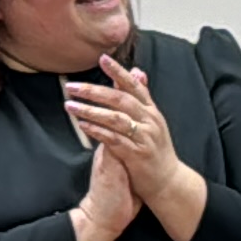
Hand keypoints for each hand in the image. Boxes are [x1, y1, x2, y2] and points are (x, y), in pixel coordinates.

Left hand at [64, 56, 207, 240]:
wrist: (169, 182)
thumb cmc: (156, 151)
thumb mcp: (152, 121)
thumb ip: (142, 98)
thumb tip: (137, 72)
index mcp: (152, 111)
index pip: (134, 86)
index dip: (119, 71)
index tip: (102, 58)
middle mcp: (150, 121)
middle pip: (121, 99)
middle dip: (95, 91)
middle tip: (73, 86)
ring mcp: (144, 137)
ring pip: (116, 118)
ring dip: (91, 111)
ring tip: (71, 106)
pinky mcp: (137, 154)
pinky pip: (114, 139)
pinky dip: (98, 131)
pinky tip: (83, 126)